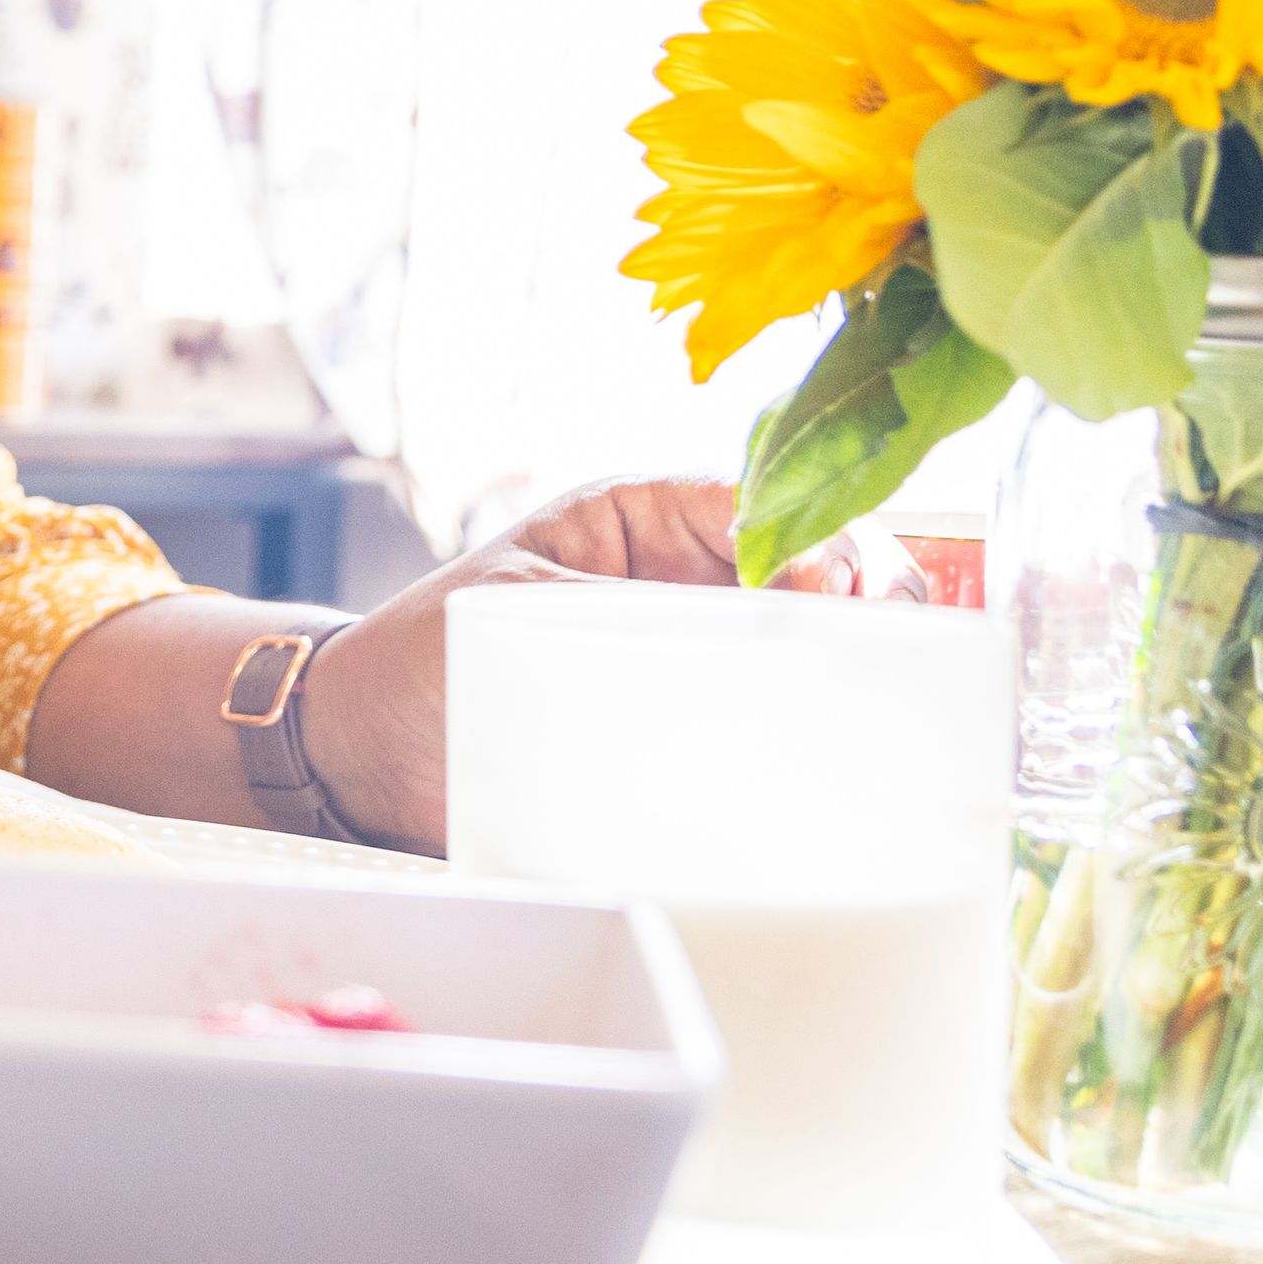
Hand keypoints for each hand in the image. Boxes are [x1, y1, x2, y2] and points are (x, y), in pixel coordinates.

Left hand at [300, 475, 862, 854]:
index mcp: (641, 519)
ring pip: (805, 650)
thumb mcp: (511, 616)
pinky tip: (847, 761)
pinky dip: (811, 737)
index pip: (762, 502)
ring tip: (898, 703)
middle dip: (870, 602)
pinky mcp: (690, 732)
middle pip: (813, 572)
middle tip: (904, 648)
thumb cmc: (415, 659)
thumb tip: (731, 637)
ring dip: (856, 669)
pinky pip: (769, 725)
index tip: (849, 589)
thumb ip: (614, 616)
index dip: (823, 536)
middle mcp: (683, 581)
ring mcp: (693, 656)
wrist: (358, 757)